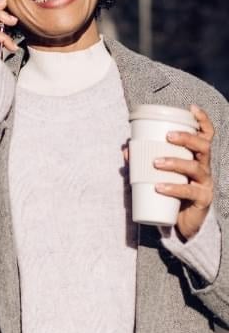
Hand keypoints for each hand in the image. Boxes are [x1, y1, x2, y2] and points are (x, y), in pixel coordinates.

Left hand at [153, 105, 213, 239]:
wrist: (183, 224)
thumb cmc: (172, 193)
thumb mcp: (160, 175)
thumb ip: (143, 161)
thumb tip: (126, 149)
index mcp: (197, 157)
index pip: (206, 135)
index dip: (202, 120)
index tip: (191, 108)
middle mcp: (205, 167)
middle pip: (203, 147)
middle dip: (186, 138)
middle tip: (167, 136)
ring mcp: (205, 183)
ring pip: (195, 167)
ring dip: (174, 162)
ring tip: (156, 162)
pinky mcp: (202, 200)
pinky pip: (189, 191)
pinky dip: (173, 188)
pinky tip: (159, 187)